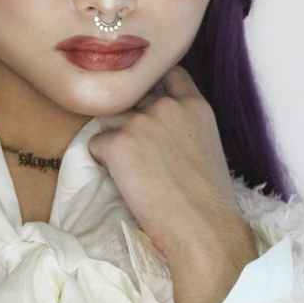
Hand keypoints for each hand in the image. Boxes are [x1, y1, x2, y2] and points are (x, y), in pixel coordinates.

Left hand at [87, 65, 257, 302]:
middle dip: (129, 120)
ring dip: (114, 143)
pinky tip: (125, 183)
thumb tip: (155, 127)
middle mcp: (166, 105)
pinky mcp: (117, 143)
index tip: (146, 103)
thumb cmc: (208, 200)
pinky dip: (102, 164)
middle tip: (138, 154)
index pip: (167, 73)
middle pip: (131, 99)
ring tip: (135, 173)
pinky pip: (94, 146)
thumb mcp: (206, 146)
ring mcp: (140, 122)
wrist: (202, 228)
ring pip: (109, 122)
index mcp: (195, 105)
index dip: (152, 86)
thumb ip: (183, 124)